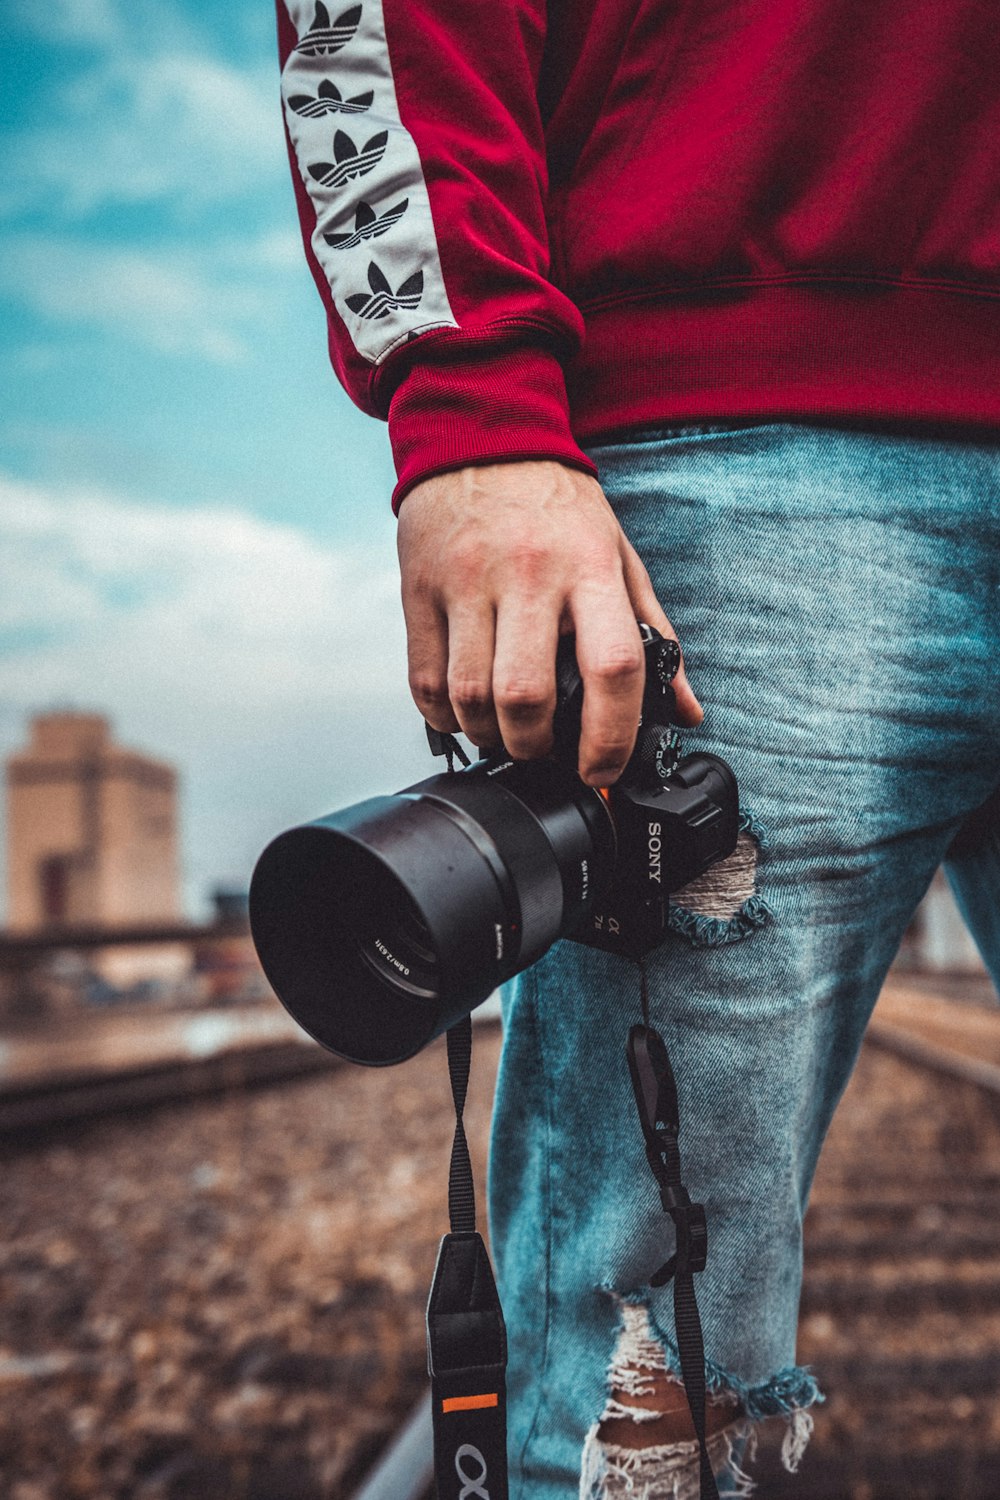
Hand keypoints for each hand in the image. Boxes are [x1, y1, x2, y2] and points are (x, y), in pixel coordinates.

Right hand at [396, 460, 702, 785]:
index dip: (610, 735)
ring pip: (469, 696)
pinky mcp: (419, 588)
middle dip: (535, 745)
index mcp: (591, 567)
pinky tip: (463, 713)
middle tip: (543, 750)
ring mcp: (466, 580)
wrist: (481, 437)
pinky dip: (444, 717)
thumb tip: (684, 710)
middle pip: (526, 695)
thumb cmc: (558, 509)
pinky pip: (425, 681)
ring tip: (503, 733)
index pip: (613, 666)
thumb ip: (655, 635)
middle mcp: (529, 573)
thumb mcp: (619, 558)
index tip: (602, 767)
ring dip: (487, 736)